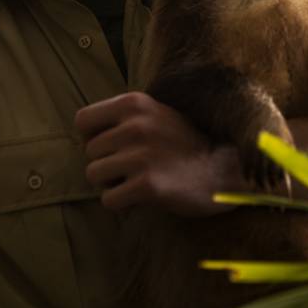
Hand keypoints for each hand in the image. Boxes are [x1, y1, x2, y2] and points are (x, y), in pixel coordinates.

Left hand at [74, 92, 244, 216]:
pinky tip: (142, 197)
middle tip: (133, 168)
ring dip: (111, 183)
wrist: (224, 171)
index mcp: (135, 104)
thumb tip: (84, 135)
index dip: (92, 137)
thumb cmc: (186, 145)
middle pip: (89, 153)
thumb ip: (124, 118)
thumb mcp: (157, 115)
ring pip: (94, 175)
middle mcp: (136, 125)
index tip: (112, 147)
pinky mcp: (147, 185)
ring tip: (137, 181)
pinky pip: (109, 200)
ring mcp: (141, 155)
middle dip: (106, 164)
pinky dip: (121, 204)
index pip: (83, 120)